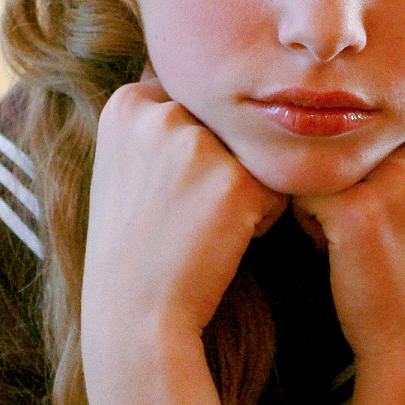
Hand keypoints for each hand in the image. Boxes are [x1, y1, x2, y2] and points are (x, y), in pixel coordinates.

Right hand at [81, 72, 286, 404]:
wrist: (136, 320)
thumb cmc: (137, 251)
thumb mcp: (128, 169)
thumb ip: (161, 123)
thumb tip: (214, 84)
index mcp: (129, 103)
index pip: (194, 106)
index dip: (191, 157)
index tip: (162, 199)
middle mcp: (159, 111)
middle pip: (228, 130)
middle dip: (220, 172)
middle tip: (182, 221)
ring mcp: (197, 144)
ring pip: (255, 157)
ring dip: (242, 193)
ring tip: (200, 231)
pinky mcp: (236, 182)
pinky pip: (276, 189)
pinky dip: (261, 220)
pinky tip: (220, 244)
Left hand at [292, 110, 404, 404]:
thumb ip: (404, 138)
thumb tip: (335, 85)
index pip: (376, 118)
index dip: (369, 163)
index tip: (389, 209)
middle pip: (347, 135)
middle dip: (344, 179)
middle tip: (370, 229)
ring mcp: (402, 176)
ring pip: (321, 160)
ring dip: (322, 199)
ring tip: (356, 239)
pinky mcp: (361, 209)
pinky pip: (298, 191)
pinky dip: (306, 221)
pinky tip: (338, 252)